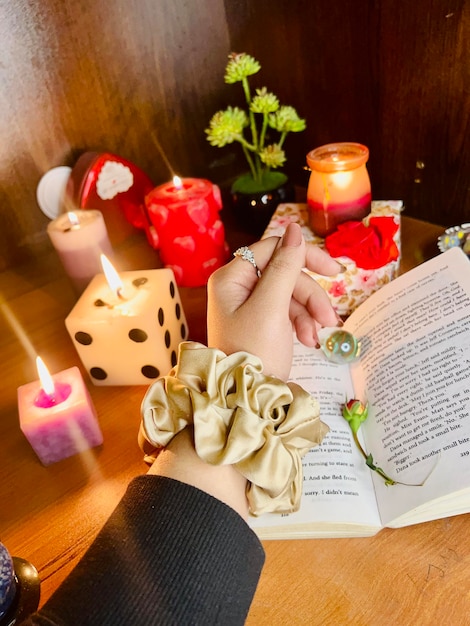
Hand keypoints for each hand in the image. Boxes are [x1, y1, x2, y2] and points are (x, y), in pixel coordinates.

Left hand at [207, 222, 342, 379]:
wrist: (246, 399)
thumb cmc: (254, 352)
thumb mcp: (271, 307)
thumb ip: (284, 267)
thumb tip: (295, 230)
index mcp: (232, 278)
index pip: (273, 249)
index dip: (304, 256)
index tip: (334, 271)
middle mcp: (237, 287)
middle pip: (285, 274)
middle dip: (309, 296)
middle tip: (330, 318)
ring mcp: (248, 305)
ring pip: (290, 294)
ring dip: (309, 313)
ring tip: (318, 337)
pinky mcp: (260, 322)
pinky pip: (287, 312)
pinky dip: (301, 324)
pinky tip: (309, 341)